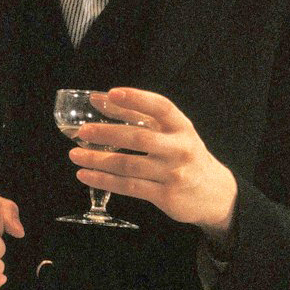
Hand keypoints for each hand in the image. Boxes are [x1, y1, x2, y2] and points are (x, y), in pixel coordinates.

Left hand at [69, 87, 237, 245]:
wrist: (214, 192)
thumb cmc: (184, 154)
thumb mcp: (170, 131)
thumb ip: (136, 114)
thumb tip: (99, 99)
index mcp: (181, 127)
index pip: (160, 107)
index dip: (136, 99)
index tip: (111, 94)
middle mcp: (179, 148)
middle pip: (139, 138)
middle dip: (106, 134)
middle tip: (82, 132)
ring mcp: (173, 174)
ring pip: (129, 165)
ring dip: (98, 160)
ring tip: (75, 155)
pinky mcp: (165, 196)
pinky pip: (129, 187)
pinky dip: (104, 180)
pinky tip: (86, 174)